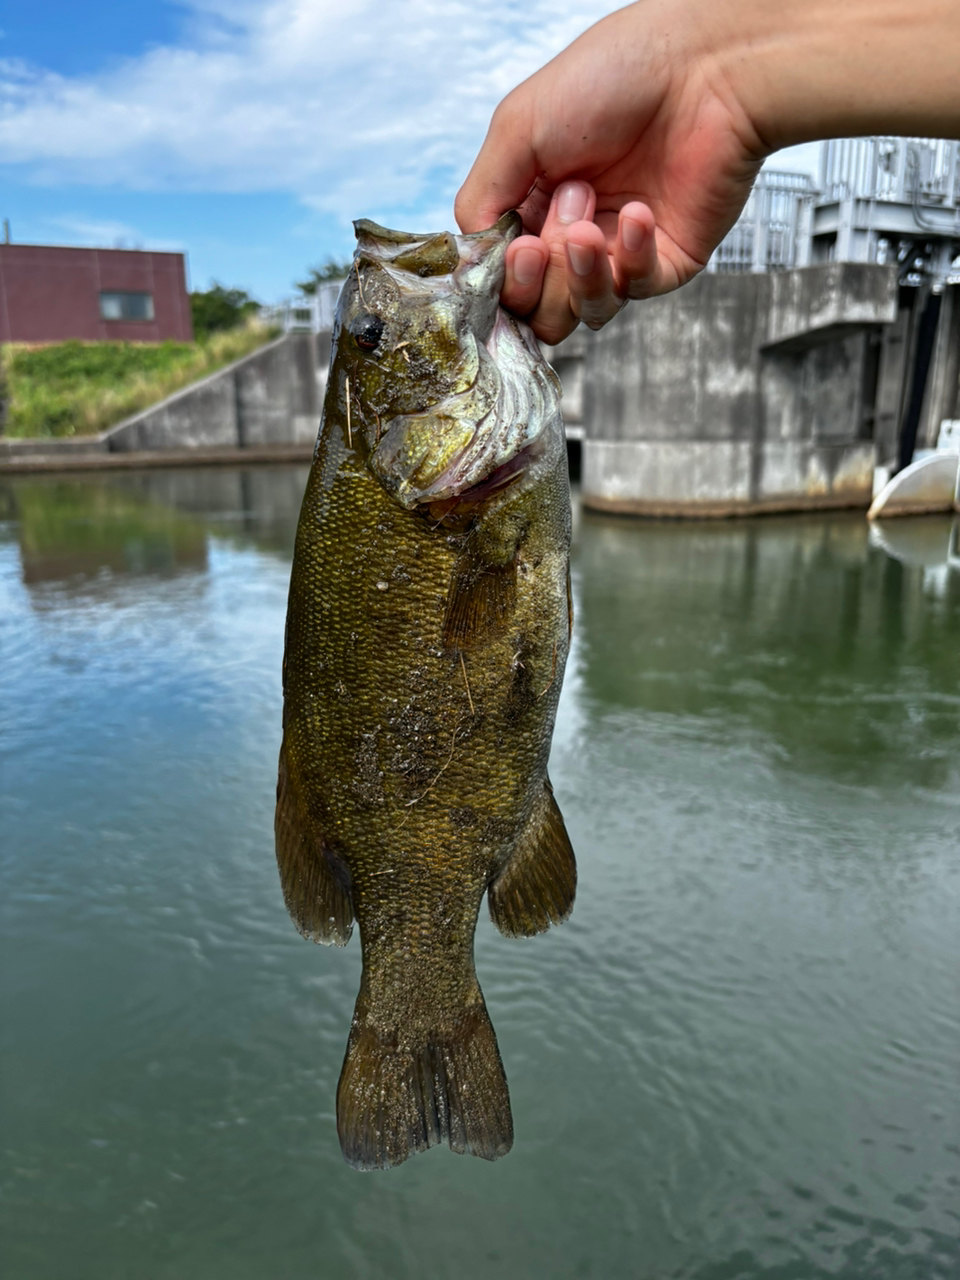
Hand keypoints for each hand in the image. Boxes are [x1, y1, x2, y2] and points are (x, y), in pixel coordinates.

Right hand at [455, 2, 766, 343]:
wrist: (702, 66)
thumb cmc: (611, 78)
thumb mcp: (518, 128)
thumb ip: (480, 198)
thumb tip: (471, 261)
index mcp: (533, 205)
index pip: (503, 277)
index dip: (504, 279)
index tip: (515, 250)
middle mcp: (573, 235)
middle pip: (537, 309)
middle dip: (537, 280)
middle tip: (544, 238)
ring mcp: (620, 253)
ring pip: (582, 312)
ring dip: (576, 273)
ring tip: (586, 223)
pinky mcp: (667, 262)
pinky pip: (635, 290)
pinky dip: (629, 257)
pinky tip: (638, 213)